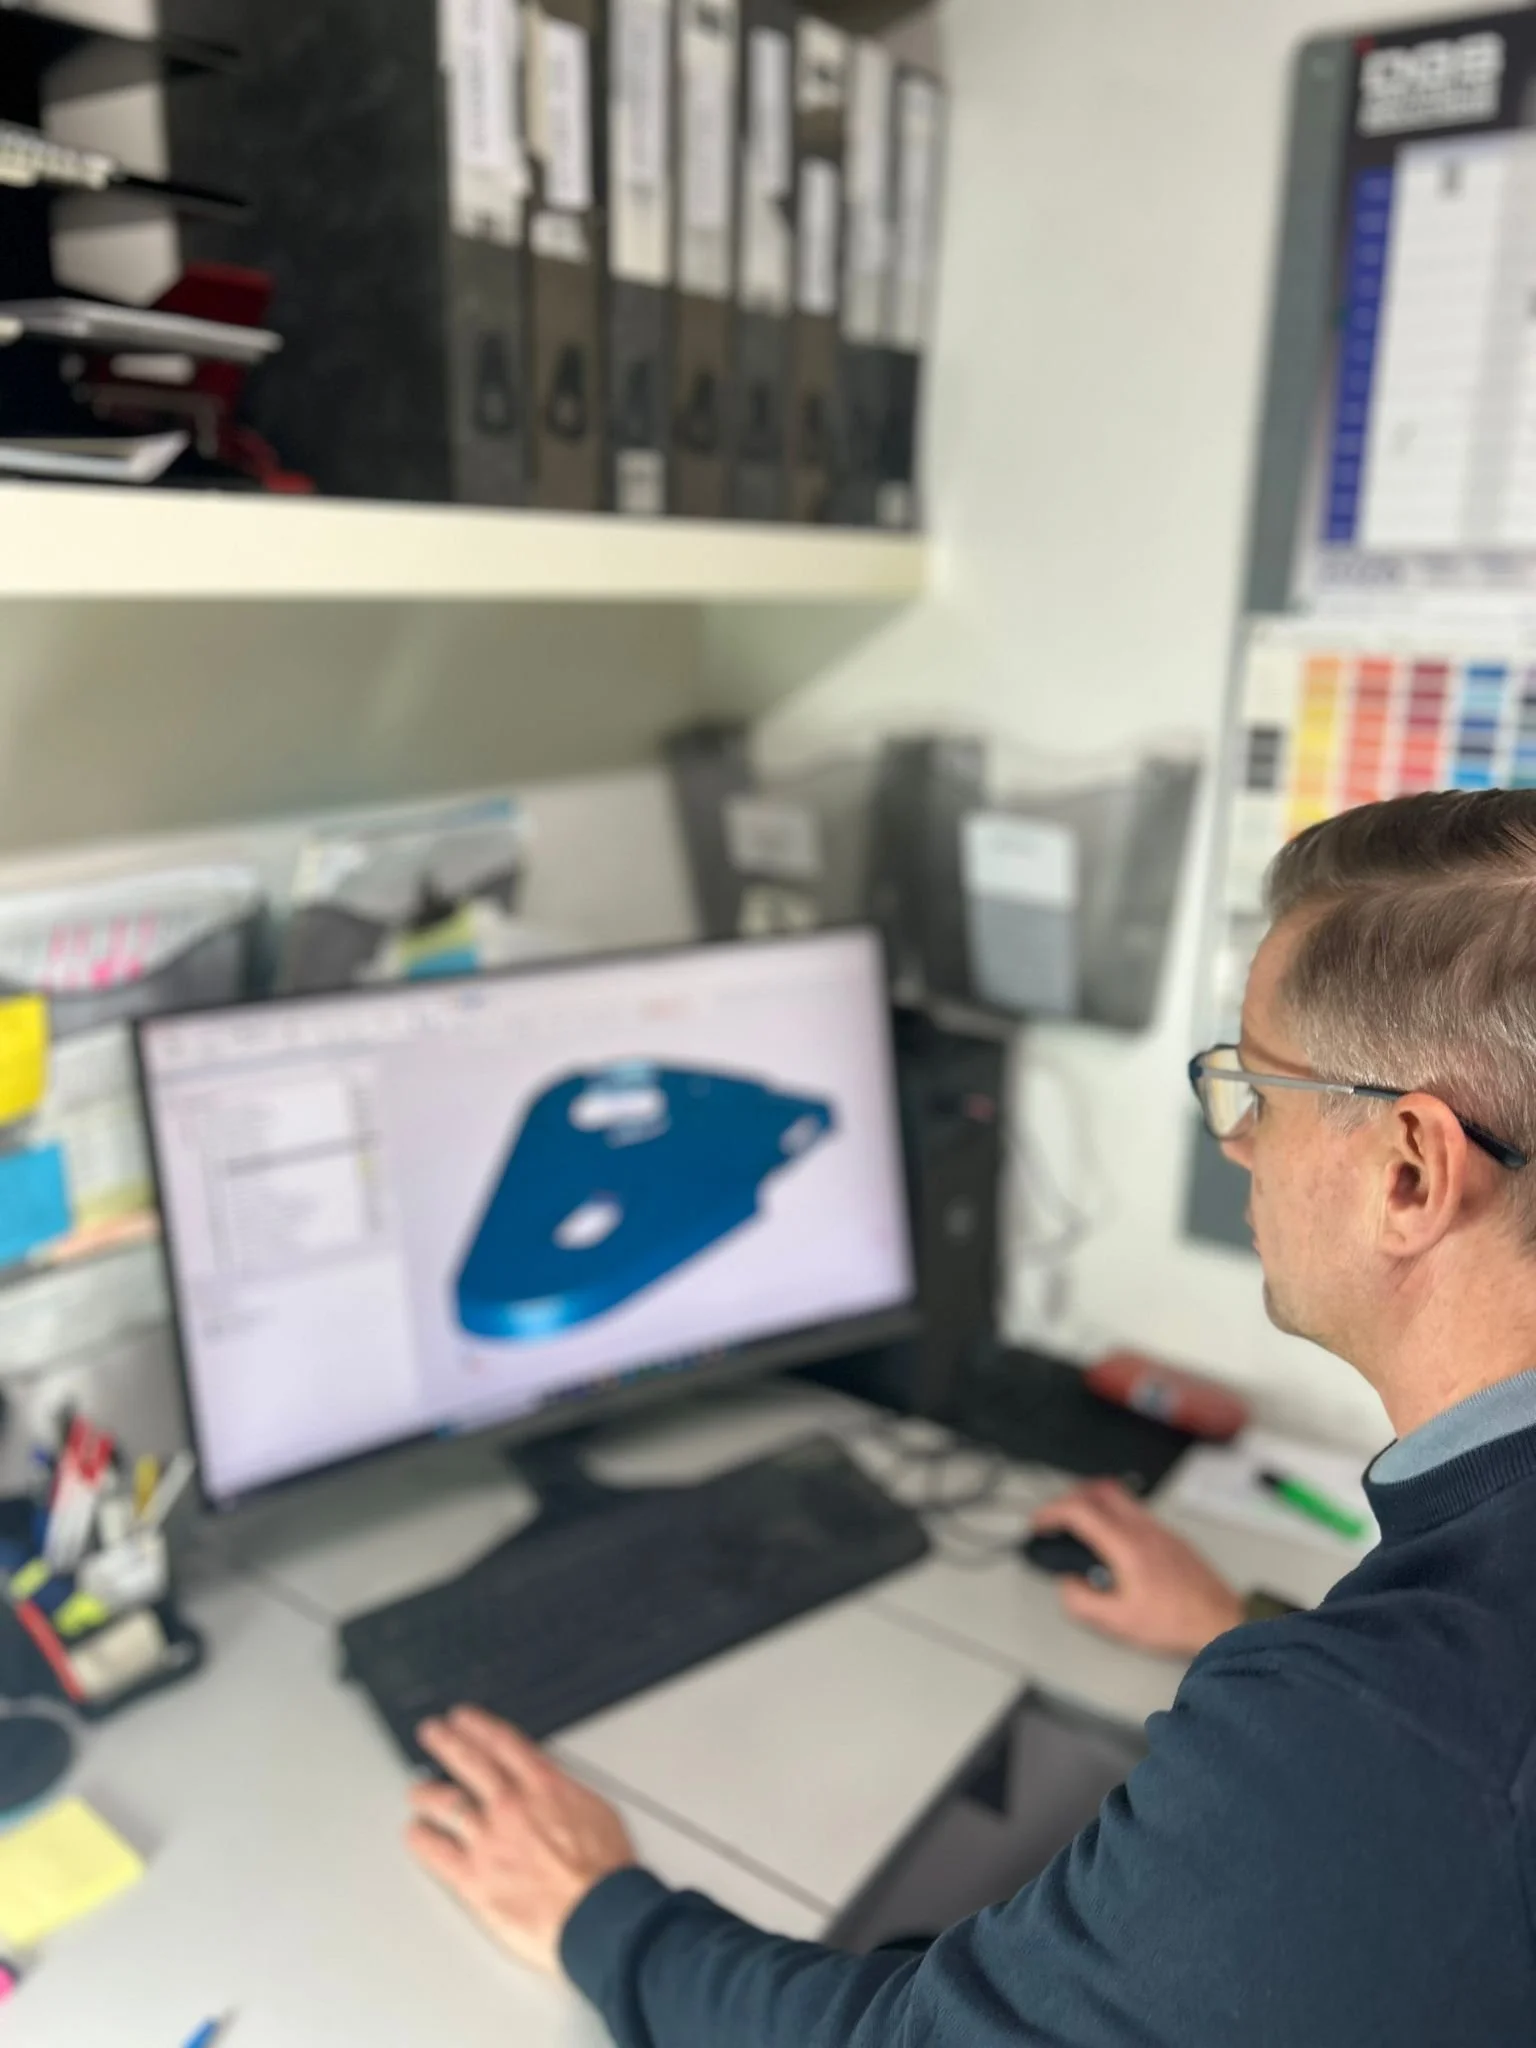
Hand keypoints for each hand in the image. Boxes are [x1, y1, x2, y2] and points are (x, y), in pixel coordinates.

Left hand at [406, 1706, 636, 1974]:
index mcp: (543, 1785)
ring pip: (445, 1803)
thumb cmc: (606, 1873)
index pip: (502, 1742)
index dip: (478, 1725)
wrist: (599, 1915)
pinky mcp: (474, 1878)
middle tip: (431, 1733)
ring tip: (416, 1791)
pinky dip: (421, 1840)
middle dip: (446, 1742)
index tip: (464, 1718)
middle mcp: (510, 1805)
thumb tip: (555, 1791)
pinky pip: (436, 1852)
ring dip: (426, 1793)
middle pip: (468, 1761)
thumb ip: (565, 1795)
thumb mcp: (597, 1811)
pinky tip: (415, 1834)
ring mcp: (488, 1840)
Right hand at [1031, 1479, 1244, 1658]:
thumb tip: (1067, 1584)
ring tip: (1080, 1529)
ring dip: (1094, 1503)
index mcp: (1126, 1544)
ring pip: (1120, 1496)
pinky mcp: (1172, 1538)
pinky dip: (1114, 1515)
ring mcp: (1160, 1530)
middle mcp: (1143, 1528)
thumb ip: (1083, 1602)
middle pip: (1100, 1488)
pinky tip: (1112, 1544)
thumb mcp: (1118, 1623)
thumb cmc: (1174, 1623)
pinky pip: (1135, 1511)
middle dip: (1071, 1496)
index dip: (1051, 1511)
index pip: (1080, 1510)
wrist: (1223, 1621)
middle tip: (1057, 1518)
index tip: (1038, 1523)